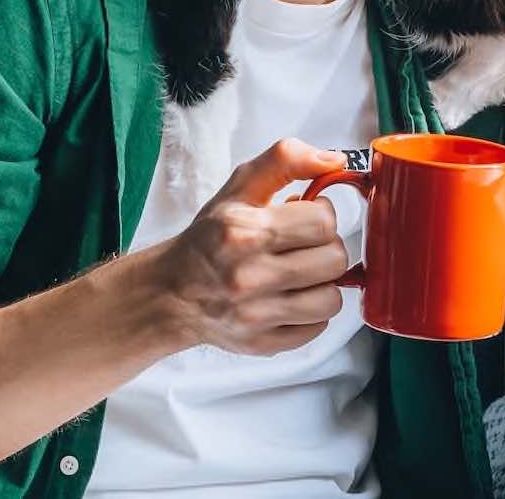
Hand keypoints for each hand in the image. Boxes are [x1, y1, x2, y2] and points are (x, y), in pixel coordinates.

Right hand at [158, 138, 349, 355]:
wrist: (169, 293)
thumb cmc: (208, 239)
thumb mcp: (239, 188)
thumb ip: (286, 160)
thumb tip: (335, 160)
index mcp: (245, 231)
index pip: (323, 221)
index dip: (322, 214)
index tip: (307, 216)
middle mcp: (249, 276)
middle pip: (334, 260)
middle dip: (325, 247)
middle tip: (303, 245)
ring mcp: (256, 315)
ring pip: (331, 299)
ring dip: (322, 282)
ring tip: (300, 273)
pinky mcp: (262, 343)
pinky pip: (318, 328)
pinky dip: (311, 313)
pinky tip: (290, 297)